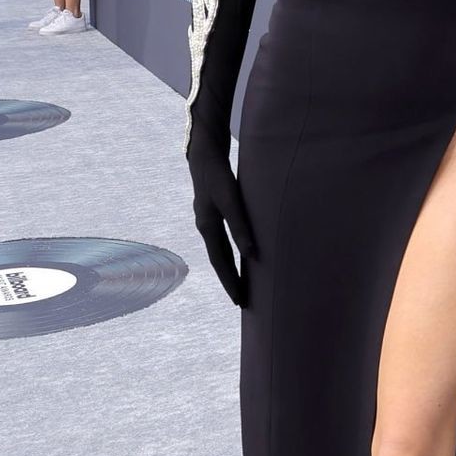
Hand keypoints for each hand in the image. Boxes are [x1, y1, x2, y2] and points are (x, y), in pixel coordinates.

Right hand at [187, 131, 256, 304]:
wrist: (204, 154)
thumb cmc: (219, 176)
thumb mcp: (232, 200)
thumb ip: (241, 226)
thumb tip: (252, 254)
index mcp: (208, 227)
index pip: (220, 263)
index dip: (230, 282)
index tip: (239, 301)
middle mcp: (205, 227)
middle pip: (219, 261)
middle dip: (230, 281)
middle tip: (242, 301)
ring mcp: (207, 220)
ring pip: (220, 251)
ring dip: (230, 268)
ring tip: (242, 283)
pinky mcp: (213, 213)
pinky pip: (222, 240)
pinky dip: (230, 252)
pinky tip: (240, 254)